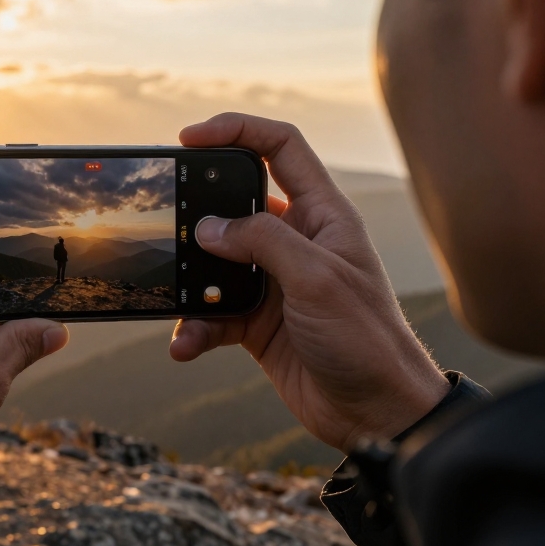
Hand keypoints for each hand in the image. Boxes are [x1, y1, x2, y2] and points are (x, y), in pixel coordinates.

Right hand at [169, 113, 449, 451]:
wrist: (378, 415)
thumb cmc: (367, 340)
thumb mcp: (316, 279)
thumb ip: (262, 241)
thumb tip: (208, 227)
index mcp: (323, 215)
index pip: (280, 148)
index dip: (236, 131)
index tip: (190, 137)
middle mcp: (296, 242)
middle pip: (234, 204)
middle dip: (197, 213)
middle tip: (166, 221)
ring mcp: (274, 282)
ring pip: (214, 263)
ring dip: (191, 281)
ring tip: (177, 297)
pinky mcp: (257, 322)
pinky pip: (211, 313)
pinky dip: (194, 328)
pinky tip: (186, 345)